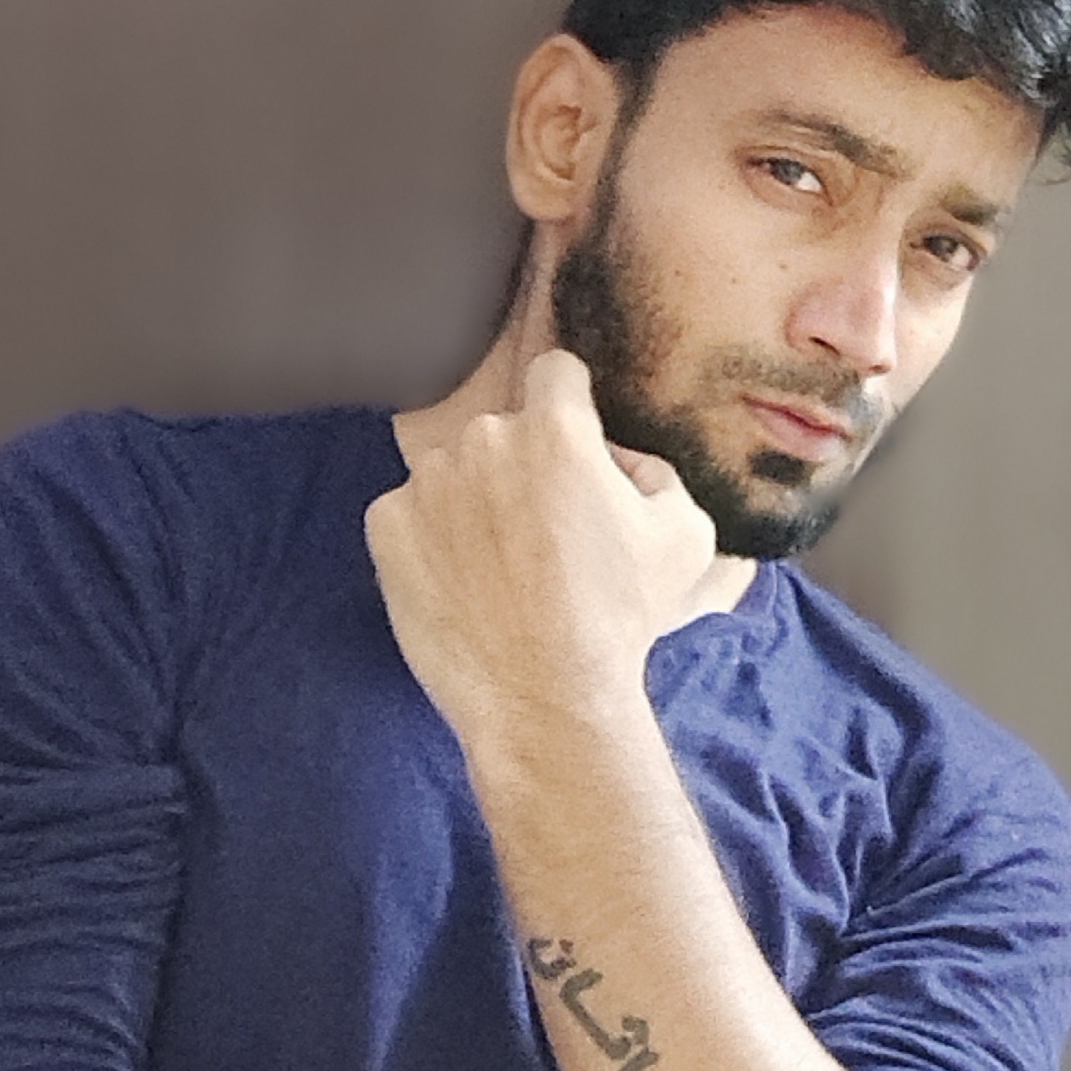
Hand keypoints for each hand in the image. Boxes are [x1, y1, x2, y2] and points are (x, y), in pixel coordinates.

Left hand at [364, 351, 717, 744]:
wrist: (545, 697)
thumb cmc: (619, 619)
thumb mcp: (685, 534)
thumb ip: (653, 471)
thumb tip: (615, 460)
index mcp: (555, 429)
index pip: (555, 372)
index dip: (568, 405)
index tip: (568, 444)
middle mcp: (482, 440)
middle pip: (501, 432)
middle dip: (520, 469)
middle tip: (542, 536)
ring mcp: (426, 483)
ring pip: (452, 474)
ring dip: (471, 506)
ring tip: (500, 572)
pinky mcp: (385, 527)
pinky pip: (408, 515)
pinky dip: (430, 543)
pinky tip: (462, 586)